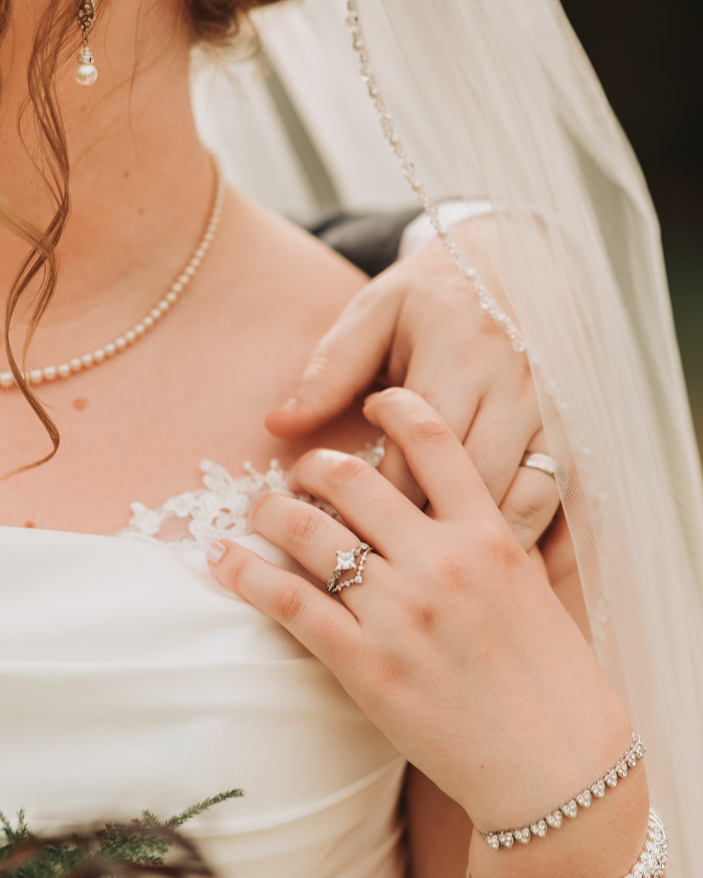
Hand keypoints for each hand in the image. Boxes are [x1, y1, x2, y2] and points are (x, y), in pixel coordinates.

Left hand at [209, 389, 646, 876]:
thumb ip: (488, 539)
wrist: (554, 761)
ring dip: (269, 510)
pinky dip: (246, 573)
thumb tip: (445, 506)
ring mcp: (400, 611)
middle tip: (302, 470)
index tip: (373, 400)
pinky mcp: (364, 662)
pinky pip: (289, 601)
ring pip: (308, 530)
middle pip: (350, 477)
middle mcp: (441, 560)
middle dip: (312, 464)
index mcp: (488, 532)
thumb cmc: (550, 673)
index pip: (433, 438)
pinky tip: (223, 559)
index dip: (394, 405)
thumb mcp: (532, 587)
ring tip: (257, 509)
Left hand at [266, 218, 556, 550]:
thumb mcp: (374, 314)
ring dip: (488, 547)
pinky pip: (571, 500)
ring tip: (447, 583)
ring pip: (528, 499)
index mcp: (459, 354)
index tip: (346, 520)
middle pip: (475, 481)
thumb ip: (330, 370)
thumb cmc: (431, 295)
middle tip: (389, 564)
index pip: (420, 446)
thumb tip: (279, 423)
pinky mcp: (578, 430)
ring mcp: (555, 412)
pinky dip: (549, 542)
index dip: (382, 491)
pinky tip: (517, 573)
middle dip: (430, 529)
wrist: (511, 263)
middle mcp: (515, 386)